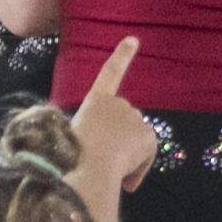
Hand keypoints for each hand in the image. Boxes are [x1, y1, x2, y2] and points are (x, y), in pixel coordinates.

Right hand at [67, 37, 154, 196]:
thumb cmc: (73, 159)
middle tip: (104, 161)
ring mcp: (134, 116)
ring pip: (135, 140)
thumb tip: (117, 162)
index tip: (133, 39)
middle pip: (124, 123)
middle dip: (119, 141)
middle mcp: (117, 103)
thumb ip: (96, 139)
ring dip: (128, 156)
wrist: (90, 168)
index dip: (122, 56)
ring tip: (111, 170)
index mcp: (95, 101)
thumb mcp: (76, 140)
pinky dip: (139, 168)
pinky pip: (146, 155)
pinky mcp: (148, 133)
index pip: (110, 73)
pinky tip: (128, 182)